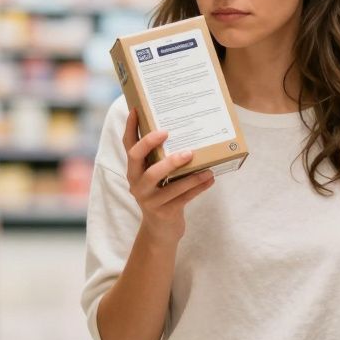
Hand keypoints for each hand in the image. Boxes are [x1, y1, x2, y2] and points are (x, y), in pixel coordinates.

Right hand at [123, 108, 214, 243]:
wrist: (160, 231)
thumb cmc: (162, 195)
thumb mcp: (156, 177)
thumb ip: (161, 159)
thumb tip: (182, 129)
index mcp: (134, 170)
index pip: (128, 145)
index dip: (130, 127)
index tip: (135, 109)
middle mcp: (136, 182)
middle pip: (137, 158)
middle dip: (151, 144)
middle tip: (168, 133)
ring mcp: (149, 199)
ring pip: (166, 181)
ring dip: (187, 172)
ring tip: (202, 162)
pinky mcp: (164, 212)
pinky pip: (183, 197)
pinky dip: (198, 187)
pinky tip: (210, 178)